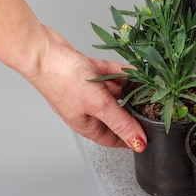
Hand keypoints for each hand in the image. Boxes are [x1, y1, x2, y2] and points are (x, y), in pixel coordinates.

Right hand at [27, 26, 146, 150]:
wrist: (43, 51)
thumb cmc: (62, 79)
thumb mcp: (98, 104)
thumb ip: (120, 122)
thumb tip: (138, 143)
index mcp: (86, 123)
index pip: (113, 138)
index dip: (130, 138)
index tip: (149, 134)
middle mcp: (86, 108)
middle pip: (115, 113)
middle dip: (133, 108)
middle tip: (152, 103)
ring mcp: (85, 89)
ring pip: (112, 91)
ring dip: (128, 87)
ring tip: (146, 84)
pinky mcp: (85, 71)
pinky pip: (107, 74)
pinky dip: (119, 72)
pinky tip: (131, 70)